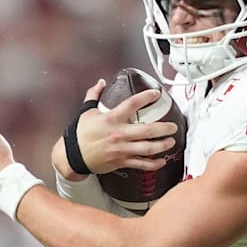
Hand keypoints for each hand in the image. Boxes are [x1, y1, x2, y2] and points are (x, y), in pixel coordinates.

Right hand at [53, 80, 177, 177]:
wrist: (73, 156)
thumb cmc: (81, 134)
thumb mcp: (86, 112)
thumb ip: (94, 95)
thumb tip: (100, 83)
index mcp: (111, 119)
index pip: (132, 105)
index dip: (146, 97)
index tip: (156, 94)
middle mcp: (119, 134)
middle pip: (147, 130)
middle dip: (164, 128)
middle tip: (173, 126)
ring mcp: (122, 149)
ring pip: (148, 148)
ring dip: (162, 145)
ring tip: (171, 141)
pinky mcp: (122, 161)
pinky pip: (141, 164)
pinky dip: (153, 164)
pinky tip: (161, 161)